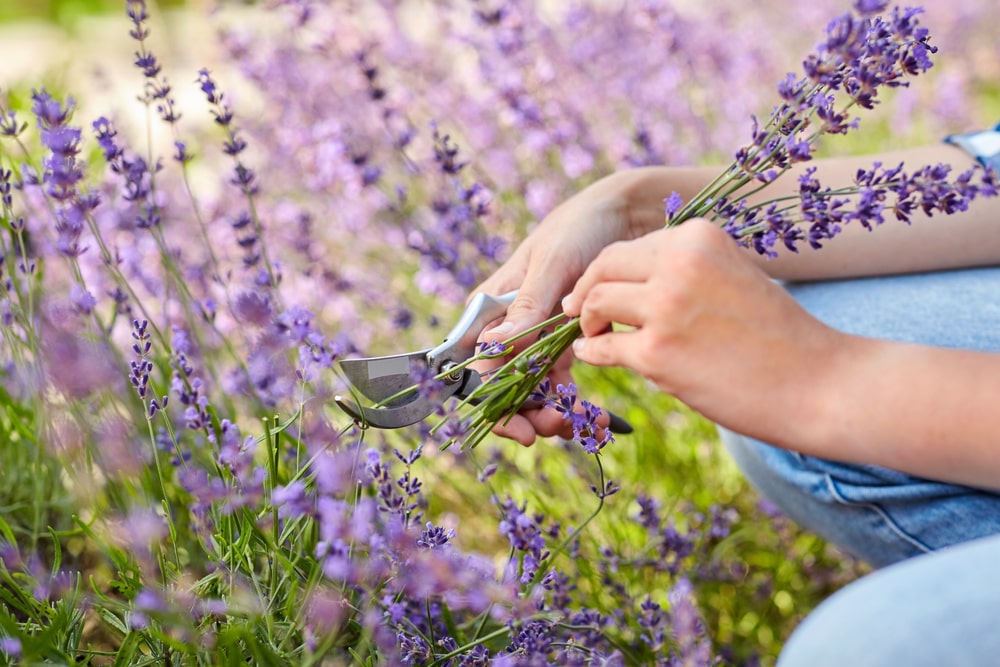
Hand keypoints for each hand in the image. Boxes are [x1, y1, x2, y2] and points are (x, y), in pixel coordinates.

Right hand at [471, 170, 664, 443]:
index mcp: (488, 309)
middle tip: (558, 428)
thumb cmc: (577, 229)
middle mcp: (505, 328)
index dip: (494, 405)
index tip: (523, 428)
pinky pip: (558, 383)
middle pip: (501, 388)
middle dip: (526, 415)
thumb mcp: (551, 265)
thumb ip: (525, 307)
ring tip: (584, 425)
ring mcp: (533, 338)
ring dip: (552, 414)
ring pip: (530, 392)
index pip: (477, 369)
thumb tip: (492, 345)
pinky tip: (594, 417)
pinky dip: (573, 403)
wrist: (624, 214)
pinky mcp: (561, 342)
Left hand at [562, 219, 846, 437]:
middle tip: (578, 311)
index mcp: (699, 237)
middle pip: (603, 267)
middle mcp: (679, 263)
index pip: (630, 248)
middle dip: (585, 290)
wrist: (820, 383)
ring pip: (595, 303)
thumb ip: (686, 269)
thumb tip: (633, 280)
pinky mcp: (656, 354)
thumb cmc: (780, 336)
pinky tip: (593, 355)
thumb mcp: (734, 276)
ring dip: (587, 321)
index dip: (608, 271)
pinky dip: (591, 351)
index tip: (597, 289)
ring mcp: (665, 308)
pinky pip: (601, 348)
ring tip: (593, 335)